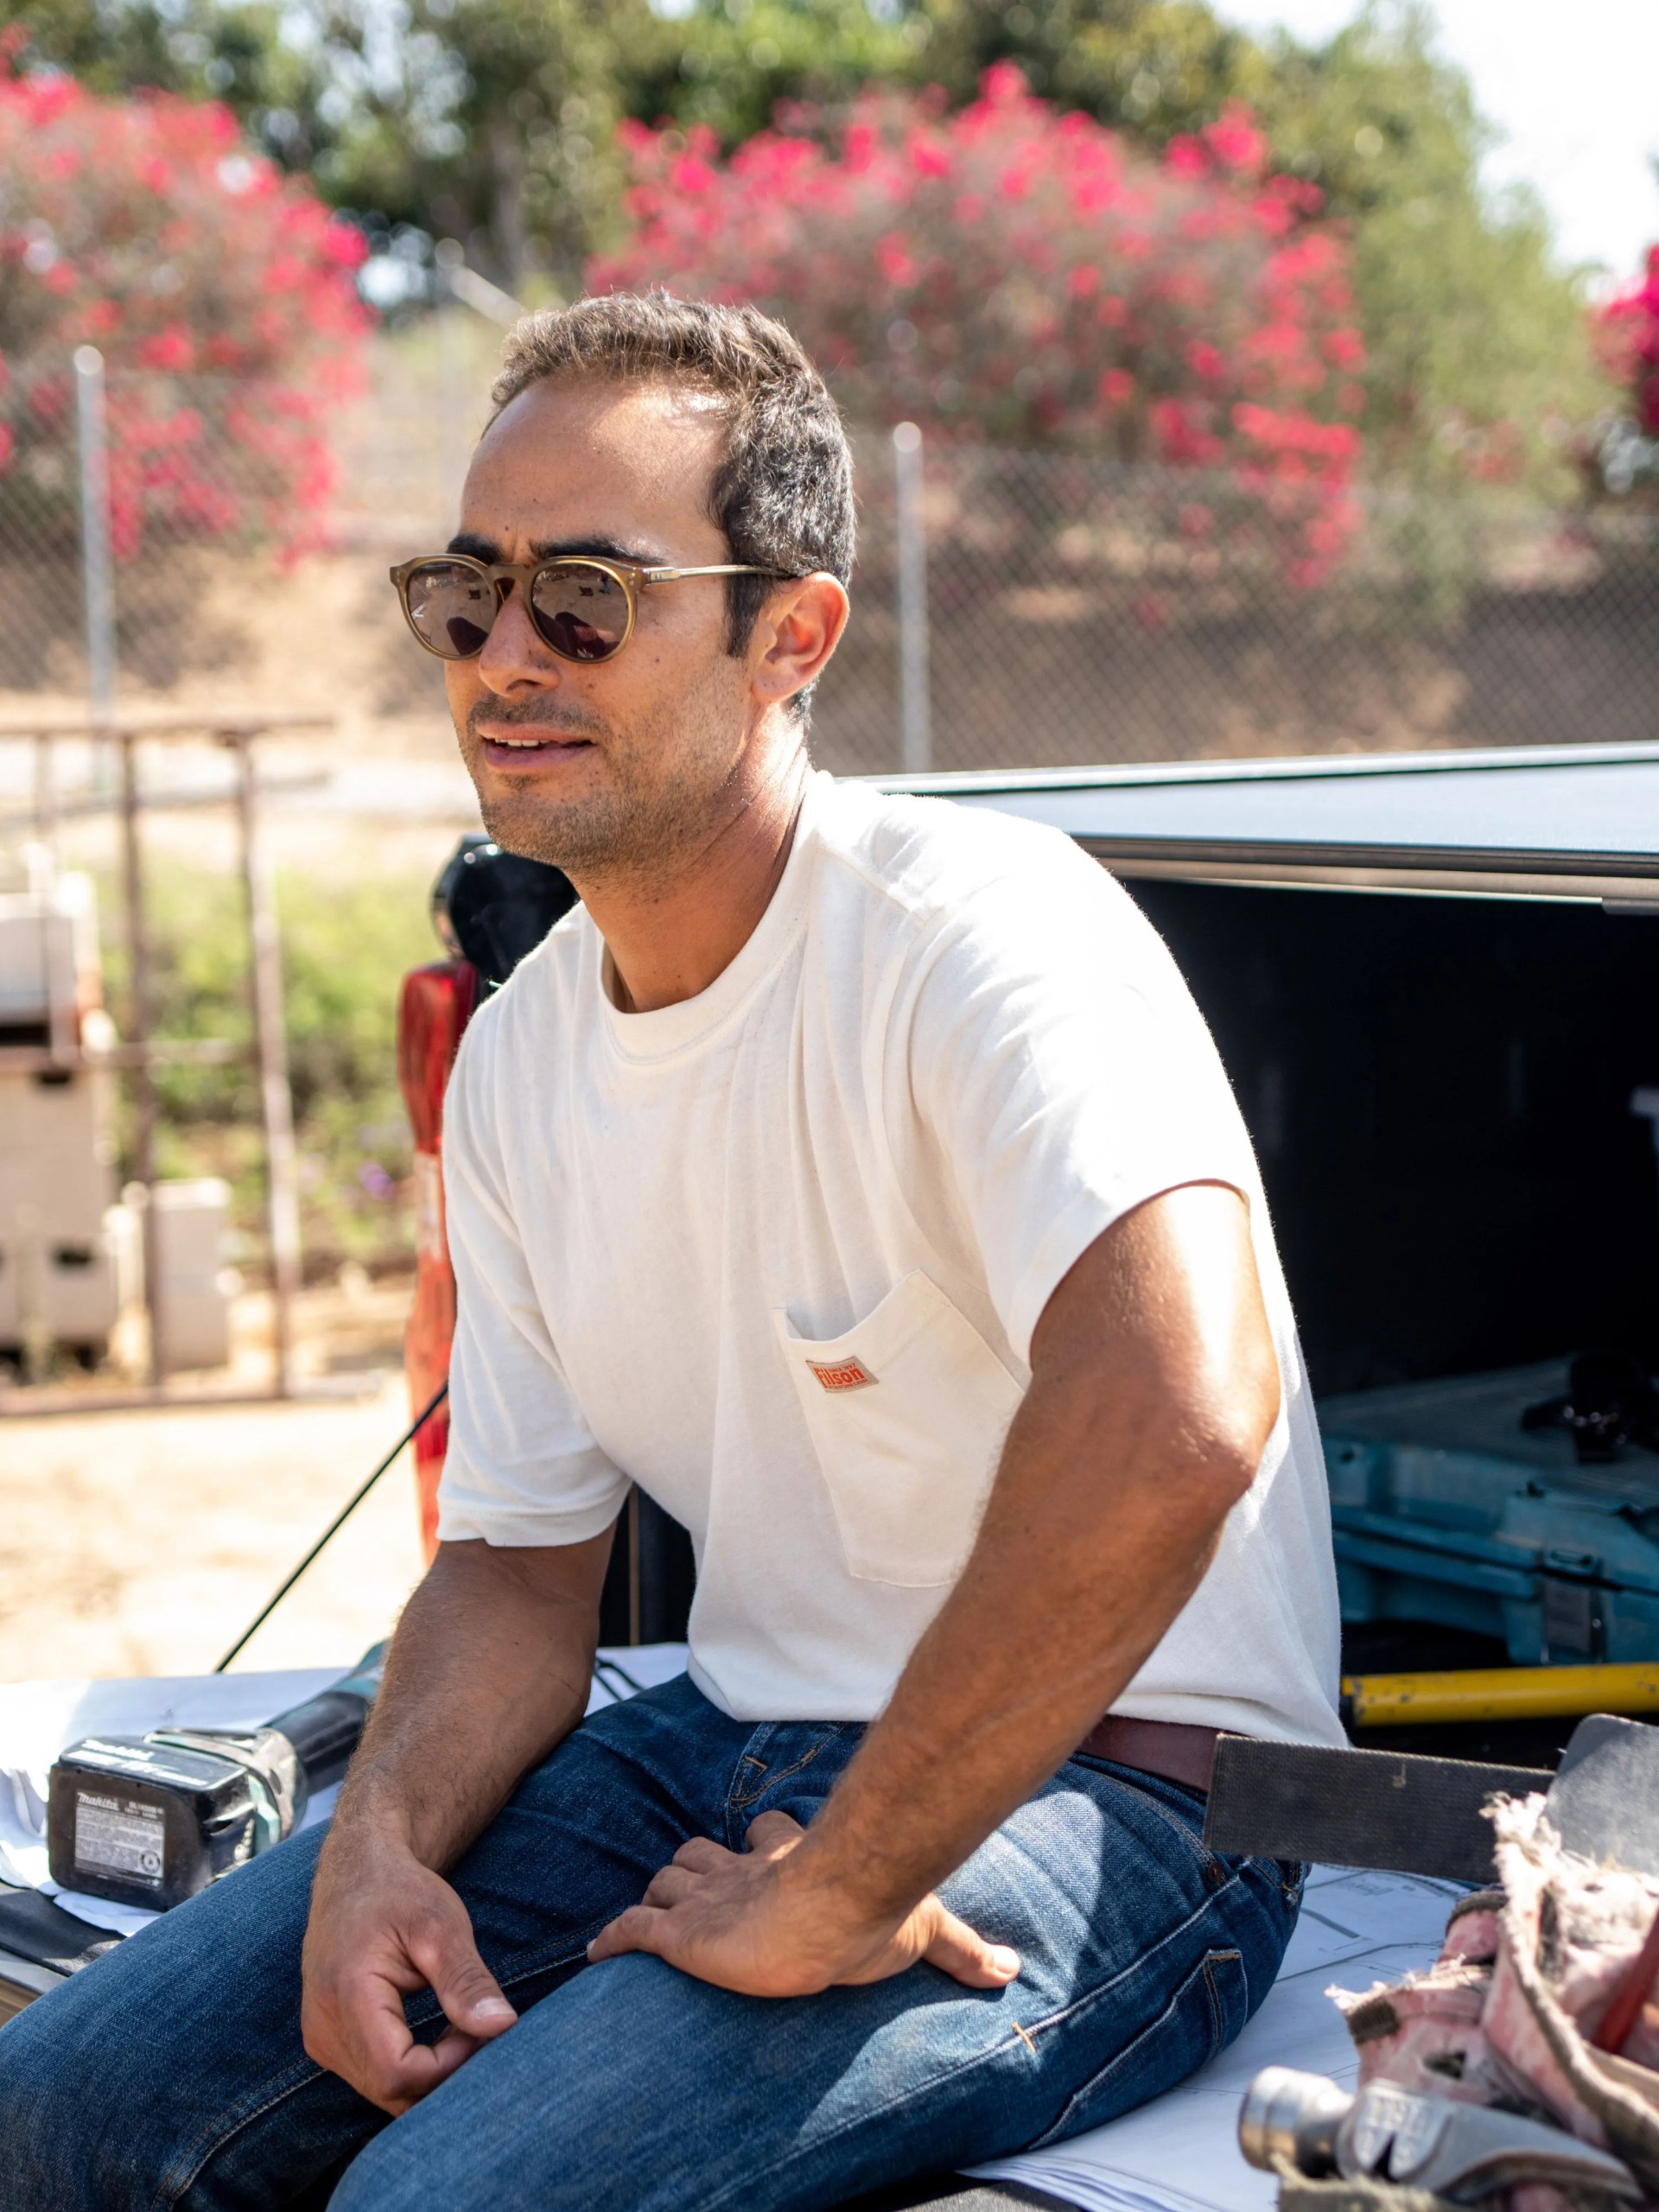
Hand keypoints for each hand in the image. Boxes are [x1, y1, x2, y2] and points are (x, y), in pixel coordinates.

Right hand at [301, 1822, 517, 2114]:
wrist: (355, 1876)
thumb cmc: (399, 1894)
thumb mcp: (441, 1926)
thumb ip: (466, 1980)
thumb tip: (504, 2026)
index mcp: (346, 1997)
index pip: (398, 2072)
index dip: (449, 2064)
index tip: (480, 2027)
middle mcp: (323, 2030)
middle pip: (391, 2091)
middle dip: (445, 2075)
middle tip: (480, 2031)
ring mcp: (321, 2042)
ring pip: (384, 2093)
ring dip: (431, 2075)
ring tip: (461, 2028)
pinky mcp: (328, 2045)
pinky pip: (375, 2079)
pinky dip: (413, 2070)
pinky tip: (440, 2036)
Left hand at [585, 1810, 1018, 1998]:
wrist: (832, 1907)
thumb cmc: (873, 1909)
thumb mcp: (928, 1929)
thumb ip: (965, 1951)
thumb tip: (1017, 1973)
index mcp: (792, 1860)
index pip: (766, 1833)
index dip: (758, 1842)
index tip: (756, 1849)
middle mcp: (744, 1872)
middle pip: (702, 1854)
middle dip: (694, 1869)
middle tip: (692, 1893)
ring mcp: (708, 1899)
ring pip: (666, 1880)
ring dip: (658, 1897)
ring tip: (653, 1919)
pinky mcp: (680, 1933)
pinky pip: (631, 1931)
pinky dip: (611, 1941)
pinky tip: (597, 1955)